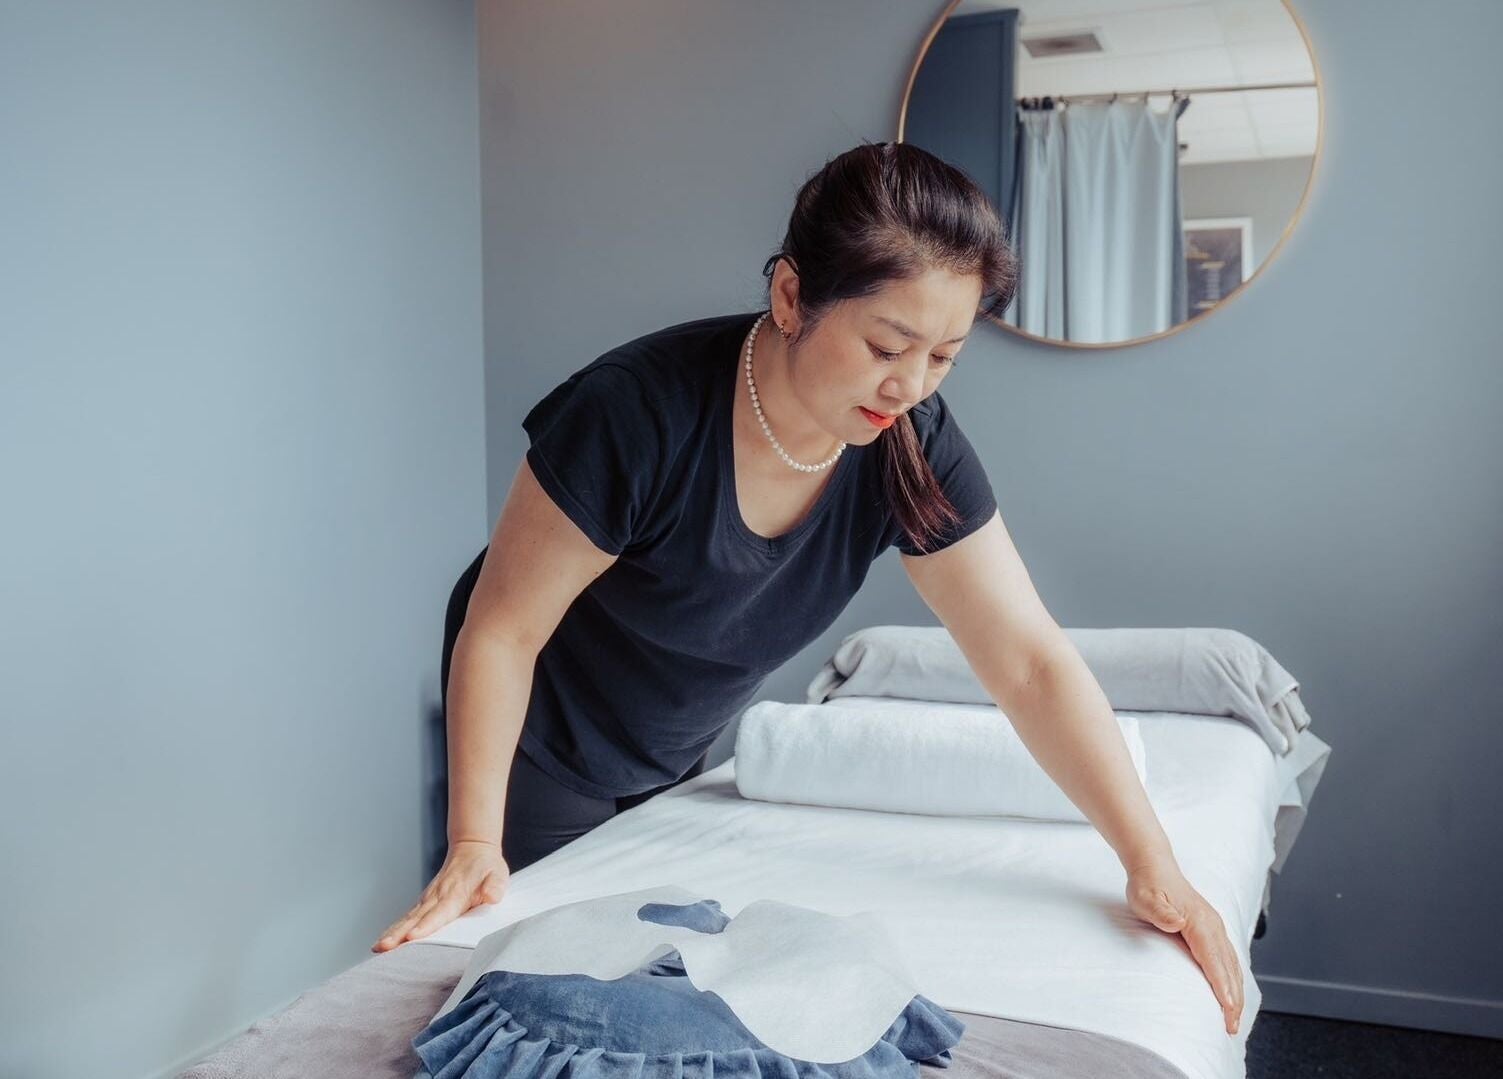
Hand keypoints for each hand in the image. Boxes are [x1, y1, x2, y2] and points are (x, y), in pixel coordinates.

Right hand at [371, 839, 509, 952]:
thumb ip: (495, 885)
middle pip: (416, 918)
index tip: (412, 937)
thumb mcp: (497, 873)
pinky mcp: (424, 903)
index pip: (440, 912)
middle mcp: (437, 896)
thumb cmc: (486, 865)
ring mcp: (428, 899)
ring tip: (378, 948)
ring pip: (407, 918)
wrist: (472, 848)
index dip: (426, 925)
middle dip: (400, 934)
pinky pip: (407, 918)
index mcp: (455, 893)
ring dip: (392, 933)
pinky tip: (383, 942)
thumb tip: (492, 896)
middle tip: (384, 948)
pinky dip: (394, 929)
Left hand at [1125, 860, 1244, 1035]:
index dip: (1222, 988)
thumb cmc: (1148, 884)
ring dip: (1236, 992)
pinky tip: (1232, 992)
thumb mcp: (1145, 897)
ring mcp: (1214, 928)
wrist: (1154, 865)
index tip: (1228, 1010)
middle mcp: (1213, 926)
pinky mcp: (1211, 929)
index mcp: (1199, 922)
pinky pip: (1228, 958)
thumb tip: (1175, 922)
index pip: (1214, 961)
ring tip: (1234, 1018)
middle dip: (1233, 999)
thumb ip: (1159, 910)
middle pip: (1229, 968)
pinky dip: (1233, 979)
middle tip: (1231, 1027)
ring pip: (1232, 965)